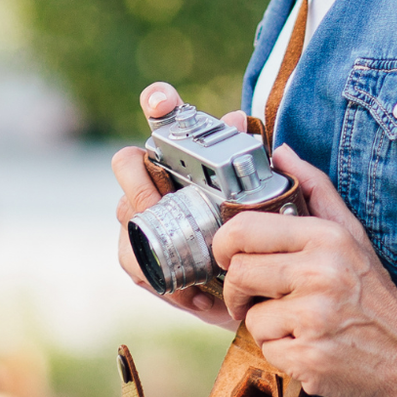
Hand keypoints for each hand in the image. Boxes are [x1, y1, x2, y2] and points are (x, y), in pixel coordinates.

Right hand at [110, 82, 240, 329]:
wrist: (259, 296)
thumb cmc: (262, 241)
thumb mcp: (272, 205)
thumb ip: (257, 161)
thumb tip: (239, 118)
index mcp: (188, 159)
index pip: (166, 117)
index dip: (158, 101)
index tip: (160, 100)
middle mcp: (158, 181)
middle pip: (127, 163)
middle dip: (139, 183)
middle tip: (162, 207)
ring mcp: (143, 217)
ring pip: (124, 212)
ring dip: (151, 235)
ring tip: (189, 262)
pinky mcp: (140, 257)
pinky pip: (131, 258)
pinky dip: (159, 275)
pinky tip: (193, 291)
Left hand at [214, 146, 396, 396]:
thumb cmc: (373, 290)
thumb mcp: (350, 233)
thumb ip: (314, 189)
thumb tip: (281, 153)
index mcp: (324, 239)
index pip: (243, 229)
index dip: (223, 244)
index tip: (226, 256)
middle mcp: (319, 275)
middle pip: (238, 273)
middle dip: (239, 289)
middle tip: (256, 295)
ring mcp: (314, 319)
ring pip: (250, 317)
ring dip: (265, 324)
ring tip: (297, 323)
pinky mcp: (309, 358)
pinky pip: (267, 349)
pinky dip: (281, 351)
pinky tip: (308, 345)